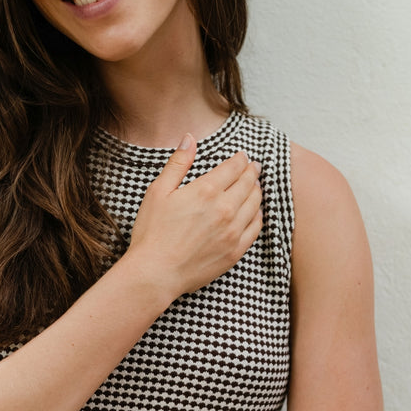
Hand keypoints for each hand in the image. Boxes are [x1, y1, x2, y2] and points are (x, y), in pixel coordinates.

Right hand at [128, 134, 262, 296]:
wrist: (156, 272)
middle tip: (254, 167)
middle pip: (248, 183)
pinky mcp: (235, 251)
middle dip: (252, 172)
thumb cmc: (152, 232)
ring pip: (255, 204)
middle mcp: (225, 209)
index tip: (243, 156)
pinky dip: (258, 216)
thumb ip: (178, 163)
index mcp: (207, 190)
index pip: (234, 167)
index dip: (241, 159)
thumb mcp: (158, 191)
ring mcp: (233, 232)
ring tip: (255, 186)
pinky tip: (255, 212)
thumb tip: (189, 138)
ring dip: (257, 191)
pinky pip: (255, 228)